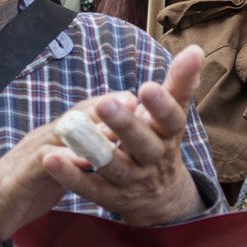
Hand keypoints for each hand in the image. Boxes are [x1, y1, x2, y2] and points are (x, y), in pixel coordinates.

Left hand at [0, 45, 208, 234]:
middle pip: (142, 144)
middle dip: (125, 125)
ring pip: (114, 166)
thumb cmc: (161, 141)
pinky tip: (50, 159)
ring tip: (70, 127)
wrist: (162, 197)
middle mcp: (153, 159)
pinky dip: (70, 175)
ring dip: (93, 148)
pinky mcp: (110, 198)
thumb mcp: (172, 115)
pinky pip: (90, 187)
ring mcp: (132, 180)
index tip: (148, 87)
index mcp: (169, 135)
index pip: (171, 120)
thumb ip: (179, 83)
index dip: (161, 105)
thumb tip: (196, 49)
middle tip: (107, 103)